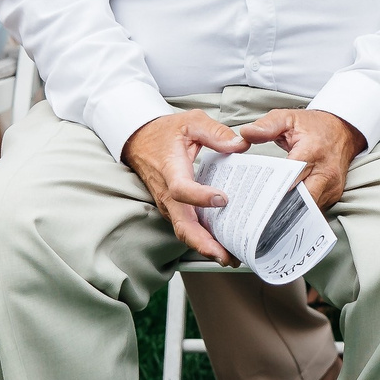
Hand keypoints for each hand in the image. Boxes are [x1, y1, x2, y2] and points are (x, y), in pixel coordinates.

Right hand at [122, 110, 247, 264]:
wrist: (139, 141)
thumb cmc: (165, 132)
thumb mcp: (191, 122)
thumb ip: (216, 133)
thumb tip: (240, 145)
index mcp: (171, 170)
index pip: (181, 189)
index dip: (200, 197)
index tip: (222, 199)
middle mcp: (168, 194)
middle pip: (182, 225)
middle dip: (204, 243)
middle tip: (227, 255)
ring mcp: (169, 205)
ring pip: (185, 231)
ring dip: (205, 247)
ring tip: (231, 256)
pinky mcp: (173, 209)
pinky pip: (187, 228)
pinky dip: (203, 240)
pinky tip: (223, 245)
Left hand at [234, 107, 366, 213]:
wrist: (343, 130)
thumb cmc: (313, 125)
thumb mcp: (288, 118)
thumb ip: (266, 126)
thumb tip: (246, 133)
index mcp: (312, 151)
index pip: (292, 176)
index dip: (276, 190)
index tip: (259, 200)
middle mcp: (325, 171)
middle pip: (301, 199)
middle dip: (281, 208)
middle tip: (259, 216)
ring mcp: (332, 185)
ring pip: (308, 208)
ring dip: (290, 212)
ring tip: (268, 217)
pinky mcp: (334, 193)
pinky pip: (314, 207)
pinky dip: (300, 210)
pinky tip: (284, 211)